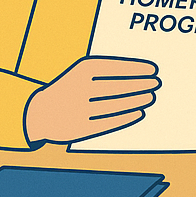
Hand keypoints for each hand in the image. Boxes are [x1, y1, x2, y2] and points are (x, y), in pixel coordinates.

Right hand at [24, 56, 160, 144]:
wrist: (39, 112)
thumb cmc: (71, 86)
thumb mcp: (83, 71)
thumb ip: (110, 69)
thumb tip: (143, 73)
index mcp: (82, 69)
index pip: (117, 67)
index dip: (138, 69)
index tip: (154, 70)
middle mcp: (80, 88)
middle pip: (119, 87)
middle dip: (141, 85)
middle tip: (156, 84)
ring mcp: (79, 109)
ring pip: (116, 105)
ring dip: (137, 101)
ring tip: (150, 97)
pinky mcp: (79, 129)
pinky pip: (109, 122)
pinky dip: (126, 117)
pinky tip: (139, 113)